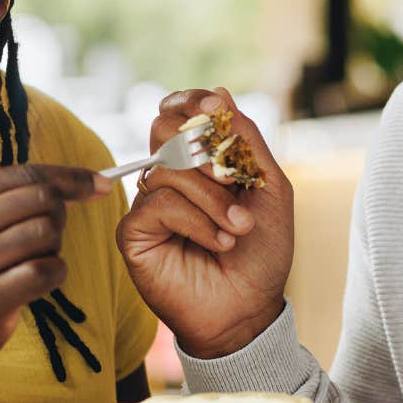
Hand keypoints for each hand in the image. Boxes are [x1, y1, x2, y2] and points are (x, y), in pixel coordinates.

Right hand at [0, 164, 110, 370]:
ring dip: (54, 247)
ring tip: (36, 260)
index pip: (23, 174)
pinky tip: (40, 280)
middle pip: (41, 199)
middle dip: (59, 214)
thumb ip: (0, 200)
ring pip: (46, 233)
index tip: (99, 183)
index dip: (68, 176)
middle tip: (49, 236)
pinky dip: (55, 273)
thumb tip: (69, 184)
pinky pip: (46, 271)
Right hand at [115, 88, 293, 358]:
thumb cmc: (261, 253)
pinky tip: (219, 242)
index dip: (192, 102)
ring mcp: (148, 204)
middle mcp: (168, 178)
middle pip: (162, 128)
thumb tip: (220, 93)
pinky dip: (197, 221)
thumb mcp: (269, 188)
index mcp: (198, 162)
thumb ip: (247, 140)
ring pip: (167, 168)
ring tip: (238, 228)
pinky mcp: (134, 233)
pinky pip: (158, 203)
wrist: (250, 309)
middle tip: (233, 177)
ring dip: (212, 198)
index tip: (217, 111)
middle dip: (203, 147)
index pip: (180, 113)